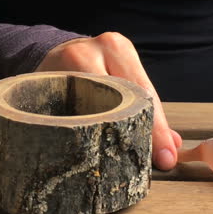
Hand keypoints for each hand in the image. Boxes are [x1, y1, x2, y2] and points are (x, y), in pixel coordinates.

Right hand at [36, 32, 182, 169]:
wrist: (53, 55)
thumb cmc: (96, 72)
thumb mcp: (123, 78)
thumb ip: (147, 107)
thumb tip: (173, 145)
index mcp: (116, 47)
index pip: (142, 92)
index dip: (157, 128)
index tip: (167, 158)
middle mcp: (89, 51)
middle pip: (117, 99)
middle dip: (133, 135)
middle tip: (144, 166)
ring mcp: (60, 65)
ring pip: (88, 108)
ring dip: (102, 135)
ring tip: (114, 162)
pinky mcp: (40, 82)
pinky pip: (63, 114)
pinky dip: (76, 132)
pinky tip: (83, 149)